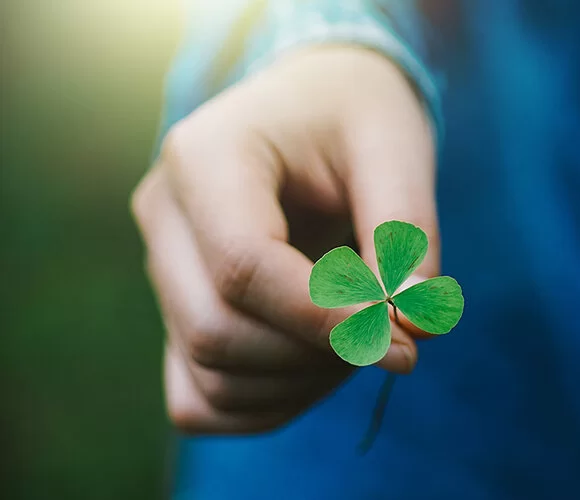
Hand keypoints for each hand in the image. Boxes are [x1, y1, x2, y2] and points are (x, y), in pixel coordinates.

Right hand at [131, 47, 439, 433]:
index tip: (403, 342)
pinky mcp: (176, 310)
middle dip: (318, 355)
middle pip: (217, 332)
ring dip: (301, 382)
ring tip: (362, 335)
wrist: (315, 106)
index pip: (244, 267)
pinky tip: (323, 363)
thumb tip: (414, 330)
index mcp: (205, 156)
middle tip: (393, 333)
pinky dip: (268, 403)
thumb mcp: (395, 151)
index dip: (327, 319)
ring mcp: (162, 268)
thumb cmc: (356, 117)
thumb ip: (405, 236)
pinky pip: (200, 398)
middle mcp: (164, 214)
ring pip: (210, 376)